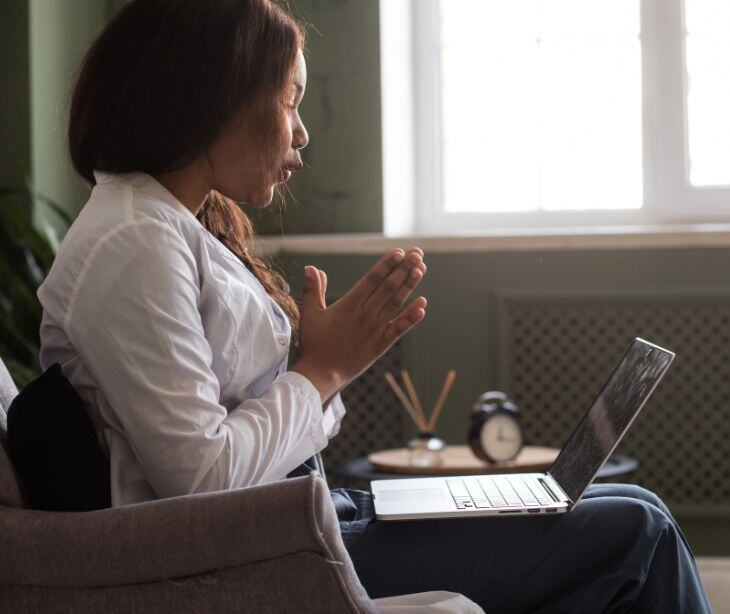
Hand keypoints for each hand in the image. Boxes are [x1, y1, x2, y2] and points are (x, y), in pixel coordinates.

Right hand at [291, 247, 426, 402]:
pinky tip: (423, 304)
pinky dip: (412, 317)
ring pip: (396, 303)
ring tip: (421, 269)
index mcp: (348, 305)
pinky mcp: (381, 345)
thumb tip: (311, 267)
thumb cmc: (313, 344)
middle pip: (388, 287)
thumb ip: (313, 289)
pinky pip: (400, 328)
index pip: (372, 279)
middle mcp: (365, 315)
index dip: (387, 265)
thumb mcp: (309, 314)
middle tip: (417, 253)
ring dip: (410, 286)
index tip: (398, 252)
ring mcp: (375, 330)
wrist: (321, 375)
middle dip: (404, 268)